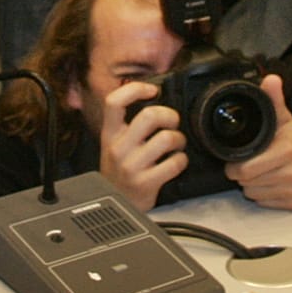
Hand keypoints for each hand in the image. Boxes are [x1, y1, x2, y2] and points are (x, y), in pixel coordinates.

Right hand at [98, 80, 188, 210]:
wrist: (115, 204)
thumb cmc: (120, 171)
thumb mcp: (114, 145)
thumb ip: (128, 125)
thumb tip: (155, 99)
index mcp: (109, 134)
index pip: (114, 101)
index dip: (136, 89)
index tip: (152, 90)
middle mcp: (118, 148)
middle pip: (150, 115)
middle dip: (170, 115)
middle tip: (172, 123)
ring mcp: (131, 166)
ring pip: (167, 138)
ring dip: (179, 140)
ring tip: (176, 145)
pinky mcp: (145, 183)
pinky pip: (175, 162)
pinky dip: (182, 161)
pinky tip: (176, 162)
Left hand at [223, 75, 291, 209]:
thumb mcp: (283, 117)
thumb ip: (273, 98)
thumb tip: (270, 80)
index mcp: (286, 151)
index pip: (245, 170)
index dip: (236, 166)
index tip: (239, 159)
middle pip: (248, 183)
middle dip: (244, 175)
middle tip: (252, 163)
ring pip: (255, 194)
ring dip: (254, 185)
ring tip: (264, 171)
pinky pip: (266, 203)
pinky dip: (265, 195)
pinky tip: (273, 181)